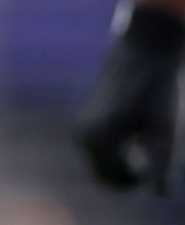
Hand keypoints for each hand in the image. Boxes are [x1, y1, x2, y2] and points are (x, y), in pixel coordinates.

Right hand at [77, 22, 183, 192]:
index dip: (140, 181)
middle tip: (152, 159)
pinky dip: (114, 151)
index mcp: (99, 138)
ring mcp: (80, 124)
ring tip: (143, 142)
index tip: (158, 164)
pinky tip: (133, 133)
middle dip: (126, 177)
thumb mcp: (165, 130)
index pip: (114, 181)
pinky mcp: (84, 116)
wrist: (143, 50)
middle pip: (102, 175)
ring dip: (120, 163)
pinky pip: (96, 148)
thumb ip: (162, 166)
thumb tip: (159, 195)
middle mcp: (82, 132)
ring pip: (99, 162)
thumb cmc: (158, 90)